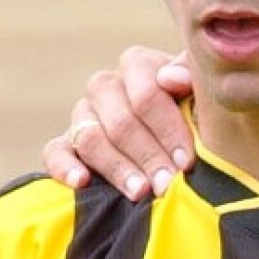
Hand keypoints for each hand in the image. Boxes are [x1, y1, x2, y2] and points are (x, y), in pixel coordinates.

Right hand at [41, 45, 193, 199]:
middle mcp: (106, 85)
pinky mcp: (65, 142)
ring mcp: (83, 114)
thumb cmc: (198, 110)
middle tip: (167, 184)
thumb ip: (191, 79)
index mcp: (139, 65)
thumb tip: (171, 79)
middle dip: (148, 156)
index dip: (168, 129)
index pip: (147, 94)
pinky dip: (65, 167)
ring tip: (140, 192)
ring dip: (118, 168)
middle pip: (121, 122)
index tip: (187, 161)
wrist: (184, 133)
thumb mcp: (203, 91)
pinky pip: (55, 152)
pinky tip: (82, 182)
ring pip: (91, 138)